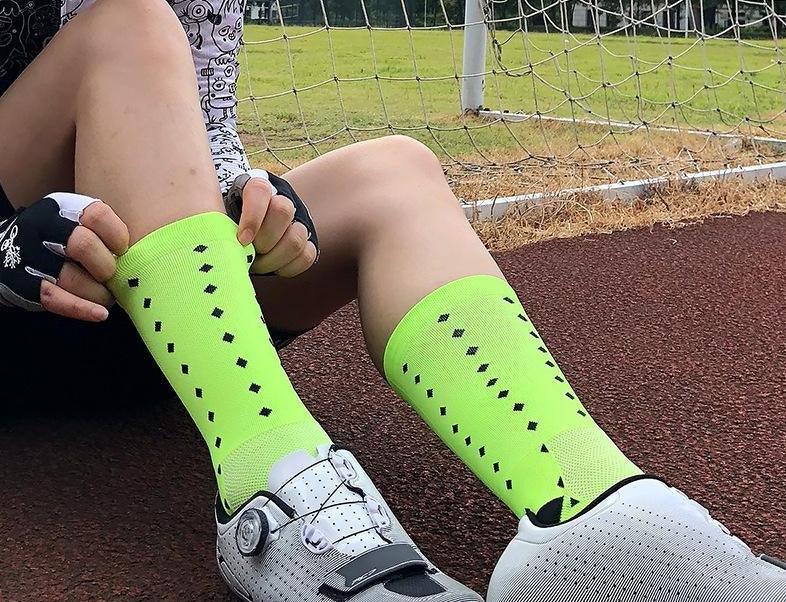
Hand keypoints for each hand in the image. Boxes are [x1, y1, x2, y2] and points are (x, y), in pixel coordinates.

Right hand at [0, 193, 128, 321]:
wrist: (7, 252)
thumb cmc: (61, 242)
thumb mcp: (77, 223)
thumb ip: (102, 233)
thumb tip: (143, 258)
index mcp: (63, 209)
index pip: (97, 215)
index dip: (117, 236)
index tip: (122, 250)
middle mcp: (43, 229)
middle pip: (83, 245)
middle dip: (106, 267)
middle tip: (111, 276)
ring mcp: (30, 256)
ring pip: (71, 277)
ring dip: (98, 293)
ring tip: (106, 296)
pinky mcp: (22, 284)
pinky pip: (56, 299)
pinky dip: (82, 309)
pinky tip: (100, 314)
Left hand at [225, 170, 318, 277]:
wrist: (237, 238)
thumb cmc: (222, 228)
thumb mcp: (216, 220)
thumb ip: (218, 224)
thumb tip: (221, 242)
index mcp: (254, 187)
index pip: (260, 191)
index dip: (253, 217)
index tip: (242, 240)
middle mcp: (280, 198)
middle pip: (283, 211)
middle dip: (265, 240)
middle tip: (249, 253)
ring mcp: (296, 220)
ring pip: (297, 236)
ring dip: (275, 258)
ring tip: (258, 264)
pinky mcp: (306, 241)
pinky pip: (307, 254)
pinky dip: (289, 266)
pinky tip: (273, 267)